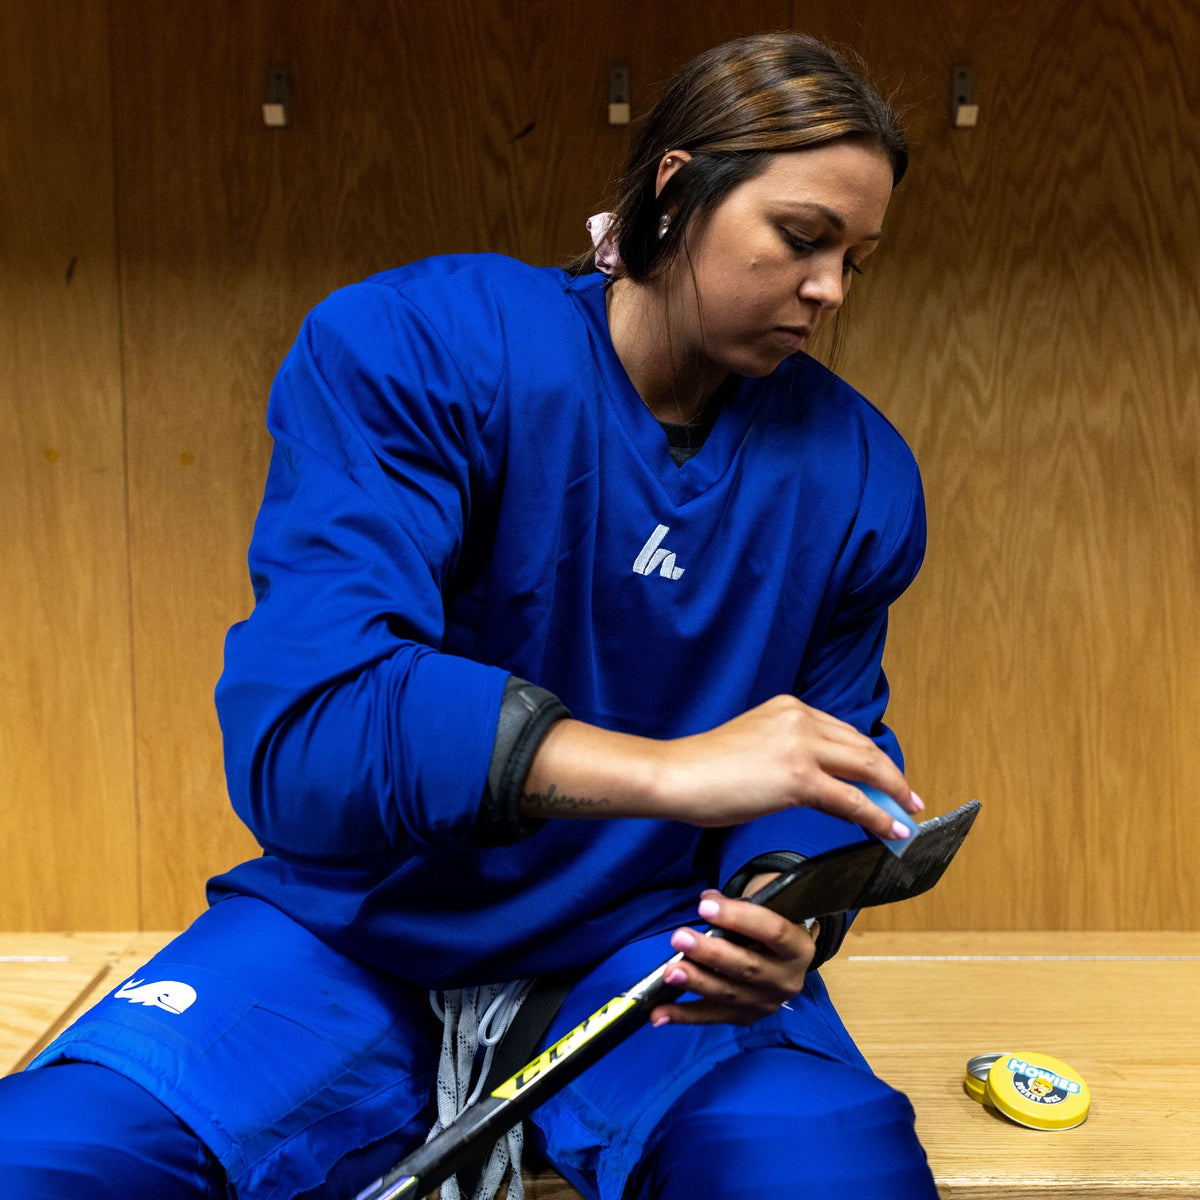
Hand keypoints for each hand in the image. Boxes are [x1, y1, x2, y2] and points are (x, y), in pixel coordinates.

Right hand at [519, 695, 922, 843]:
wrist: (674, 776)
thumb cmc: (702, 770)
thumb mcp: (753, 749)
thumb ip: (786, 754)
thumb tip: (815, 785)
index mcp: (788, 708)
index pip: (843, 733)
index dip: (870, 759)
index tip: (885, 779)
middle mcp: (799, 717)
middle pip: (863, 747)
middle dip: (891, 776)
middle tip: (909, 801)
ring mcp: (801, 744)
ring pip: (865, 768)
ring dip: (893, 794)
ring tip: (908, 816)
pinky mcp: (798, 776)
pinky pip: (852, 799)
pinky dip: (877, 816)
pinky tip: (891, 830)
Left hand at [648, 888, 818, 1026]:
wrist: (783, 960)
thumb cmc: (767, 929)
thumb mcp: (764, 912)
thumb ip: (738, 907)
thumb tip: (708, 902)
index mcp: (798, 947)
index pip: (772, 931)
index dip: (738, 918)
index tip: (704, 907)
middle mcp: (787, 980)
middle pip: (747, 967)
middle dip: (710, 953)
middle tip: (679, 939)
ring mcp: (767, 1004)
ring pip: (728, 994)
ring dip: (696, 982)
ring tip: (670, 972)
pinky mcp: (746, 1018)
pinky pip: (712, 1017)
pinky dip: (684, 1015)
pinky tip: (660, 1012)